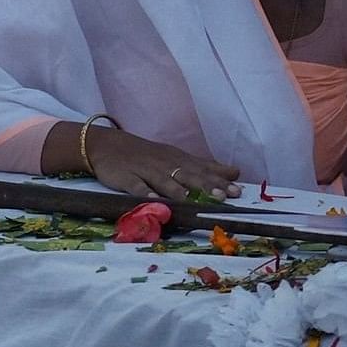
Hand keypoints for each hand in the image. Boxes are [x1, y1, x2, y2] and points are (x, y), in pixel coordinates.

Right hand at [83, 126, 239, 203]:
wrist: (108, 145)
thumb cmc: (149, 155)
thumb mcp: (178, 158)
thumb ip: (206, 167)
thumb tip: (235, 172)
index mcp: (179, 160)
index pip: (203, 170)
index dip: (220, 180)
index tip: (238, 191)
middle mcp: (166, 164)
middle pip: (188, 175)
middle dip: (205, 186)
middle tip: (222, 196)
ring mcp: (146, 171)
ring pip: (164, 181)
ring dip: (178, 190)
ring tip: (191, 200)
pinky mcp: (126, 178)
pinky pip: (136, 186)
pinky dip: (143, 193)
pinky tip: (152, 200)